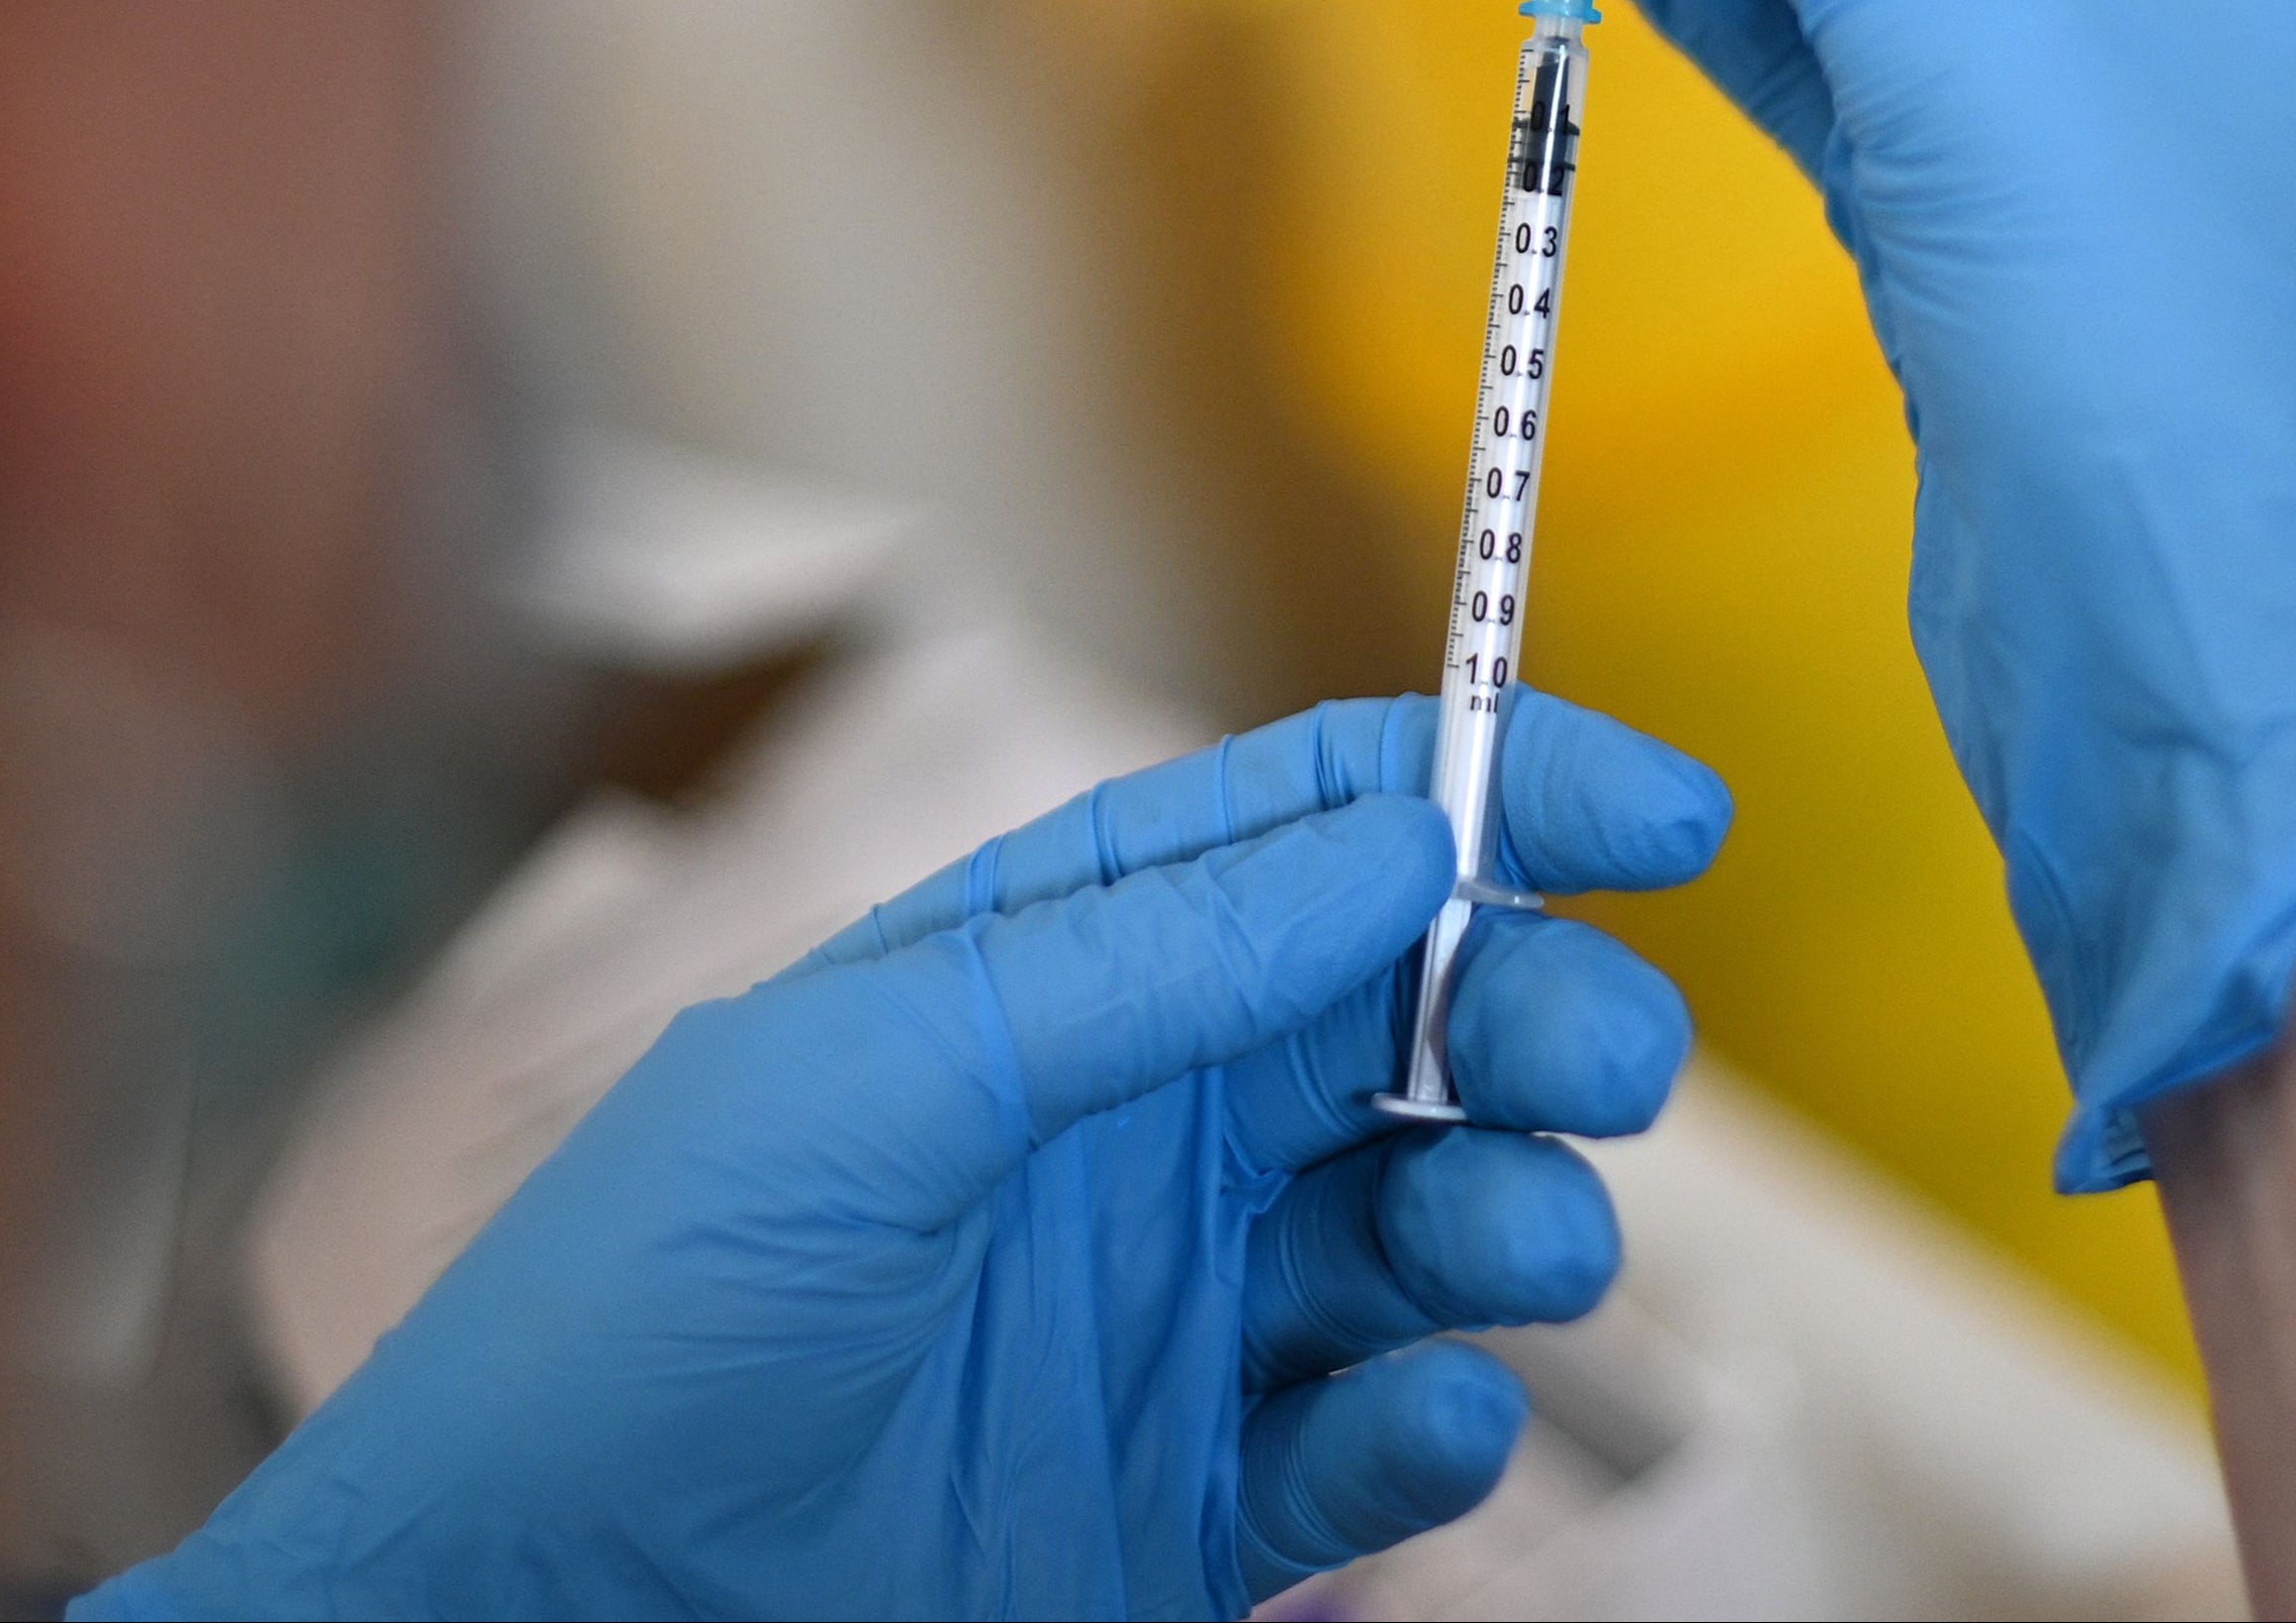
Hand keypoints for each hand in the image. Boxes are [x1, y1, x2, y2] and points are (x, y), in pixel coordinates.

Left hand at [81, 692, 1726, 1618]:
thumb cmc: (633, 1315)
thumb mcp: (877, 1081)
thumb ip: (1147, 963)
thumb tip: (1400, 837)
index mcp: (1045, 973)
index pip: (1301, 833)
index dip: (1485, 790)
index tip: (1663, 811)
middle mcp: (1126, 1126)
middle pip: (1403, 1023)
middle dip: (1532, 1014)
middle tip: (1598, 1059)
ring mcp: (1162, 1317)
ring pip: (1418, 1225)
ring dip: (1507, 1216)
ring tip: (1506, 1247)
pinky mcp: (1181, 1505)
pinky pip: (1363, 1443)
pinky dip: (1429, 1429)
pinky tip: (1424, 1419)